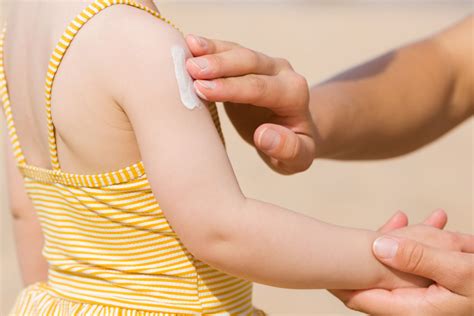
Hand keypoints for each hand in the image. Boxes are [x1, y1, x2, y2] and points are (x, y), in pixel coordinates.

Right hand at [185, 35, 315, 173]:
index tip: (203, 90)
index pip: (260, 88)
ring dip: (211, 51)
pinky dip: (209, 48)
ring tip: (187, 48)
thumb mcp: (299, 158)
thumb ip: (288, 148)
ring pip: (237, 51)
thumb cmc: (294, 148)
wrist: (295, 131)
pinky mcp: (247, 65)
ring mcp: (264, 65)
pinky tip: (189, 44)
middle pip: (249, 63)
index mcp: (294, 94)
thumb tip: (264, 135)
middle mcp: (282, 73)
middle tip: (190, 69)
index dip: (231, 88)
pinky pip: (228, 51)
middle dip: (219, 65)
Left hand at [334, 210, 473, 314]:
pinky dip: (419, 238)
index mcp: (410, 309)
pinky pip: (416, 258)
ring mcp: (422, 293)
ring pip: (393, 264)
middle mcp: (410, 304)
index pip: (359, 297)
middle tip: (353, 230)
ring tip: (403, 216)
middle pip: (372, 277)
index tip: (318, 257)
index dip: (337, 279)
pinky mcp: (434, 281)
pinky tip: (432, 219)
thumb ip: (418, 258)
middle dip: (365, 250)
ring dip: (396, 239)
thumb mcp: (459, 271)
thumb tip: (377, 245)